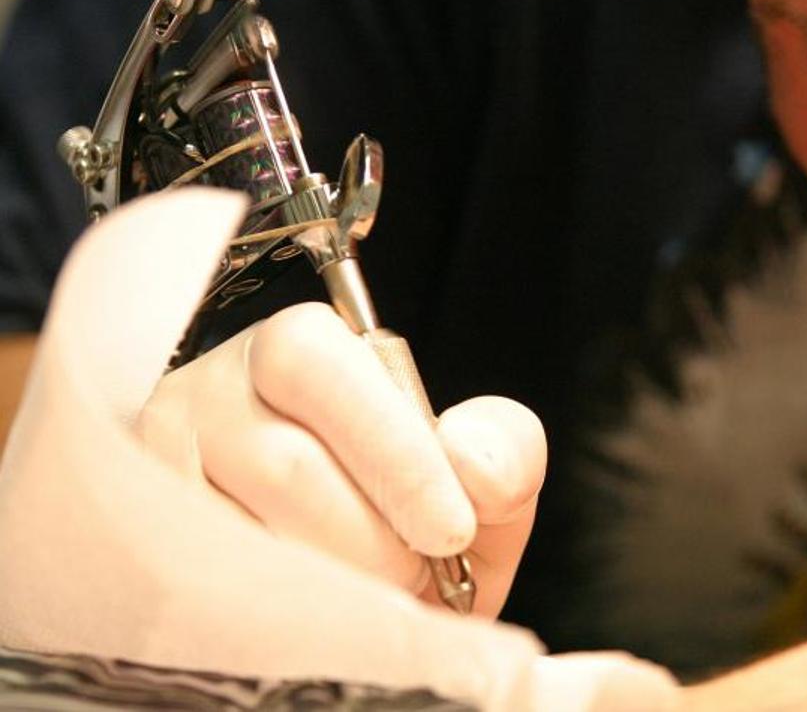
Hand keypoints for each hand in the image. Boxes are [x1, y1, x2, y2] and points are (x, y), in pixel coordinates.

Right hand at [137, 301, 545, 616]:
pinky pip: (202, 598)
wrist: (350, 585)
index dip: (391, 451)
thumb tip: (472, 462)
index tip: (451, 529)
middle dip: (371, 539)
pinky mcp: (135, 554)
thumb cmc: (408, 513)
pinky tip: (321, 623)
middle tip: (416, 575)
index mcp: (294, 352)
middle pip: (282, 465)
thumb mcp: (473, 475)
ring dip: (328, 587)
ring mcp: (155, 476)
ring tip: (372, 599)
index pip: (317, 366)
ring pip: (239, 538)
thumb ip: (503, 449)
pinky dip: (279, 622)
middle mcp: (206, 400)